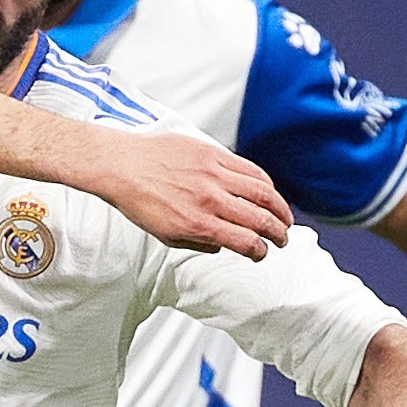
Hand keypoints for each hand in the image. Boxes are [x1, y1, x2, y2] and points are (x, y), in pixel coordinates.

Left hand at [97, 135, 292, 259]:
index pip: (245, 241)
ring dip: (279, 207)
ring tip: (284, 216)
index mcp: (198, 224)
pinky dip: (264, 182)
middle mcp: (210, 200)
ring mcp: (214, 174)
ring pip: (262, 191)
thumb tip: (224, 244)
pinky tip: (268, 191)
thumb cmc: (140, 202)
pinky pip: (248, 168)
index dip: (260, 251)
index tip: (262, 253)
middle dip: (278, 232)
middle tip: (282, 238)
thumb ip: (200, 242)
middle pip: (260, 218)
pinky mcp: (213, 153)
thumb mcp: (167, 236)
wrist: (122, 166)